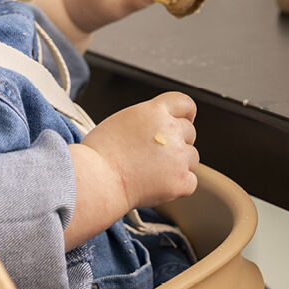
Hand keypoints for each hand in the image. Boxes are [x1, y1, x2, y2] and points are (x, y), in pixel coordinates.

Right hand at [85, 91, 198, 211]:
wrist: (96, 180)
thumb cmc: (98, 154)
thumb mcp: (120, 121)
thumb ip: (146, 121)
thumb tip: (157, 129)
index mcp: (154, 111)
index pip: (185, 103)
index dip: (185, 114)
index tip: (184, 121)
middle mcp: (171, 130)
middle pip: (190, 132)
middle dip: (177, 142)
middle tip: (154, 154)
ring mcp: (179, 156)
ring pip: (192, 157)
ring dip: (178, 163)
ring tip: (152, 171)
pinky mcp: (182, 180)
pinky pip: (190, 181)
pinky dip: (177, 185)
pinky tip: (157, 184)